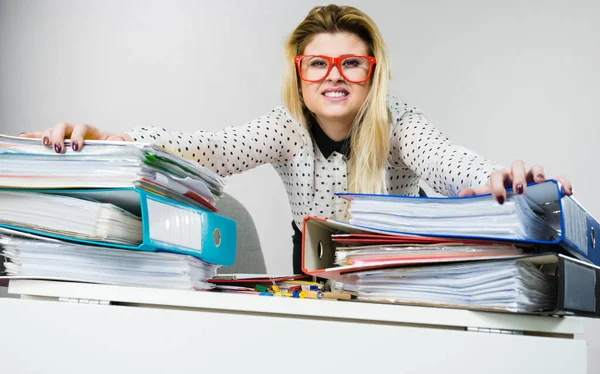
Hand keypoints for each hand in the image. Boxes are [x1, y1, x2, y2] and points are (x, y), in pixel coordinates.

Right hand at [19, 122, 131, 152]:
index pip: (81, 127)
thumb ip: (119, 141)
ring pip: (51, 130)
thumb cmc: (113, 144)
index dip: (77, 135)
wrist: (112, 146)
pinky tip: (24, 138)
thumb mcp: (119, 143)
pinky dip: (34, 137)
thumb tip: (118, 141)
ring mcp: (65, 135)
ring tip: (44, 145)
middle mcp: (75, 130)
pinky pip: (44, 137)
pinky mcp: (59, 141)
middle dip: (58, 135)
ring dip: (45, 136)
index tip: (77, 147)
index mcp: (90, 130)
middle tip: (59, 149)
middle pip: (62, 125)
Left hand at [458, 160, 572, 203]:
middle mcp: (516, 174)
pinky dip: (561, 182)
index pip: (497, 175)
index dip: (497, 186)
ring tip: (540, 183)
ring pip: (536, 168)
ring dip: (538, 174)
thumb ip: (476, 195)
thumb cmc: (500, 194)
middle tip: (519, 189)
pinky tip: (566, 191)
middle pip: (517, 165)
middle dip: (518, 176)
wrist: (513, 195)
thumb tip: (460, 196)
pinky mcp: (546, 183)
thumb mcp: (487, 194)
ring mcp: (532, 177)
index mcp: (501, 176)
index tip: (498, 198)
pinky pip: (556, 178)